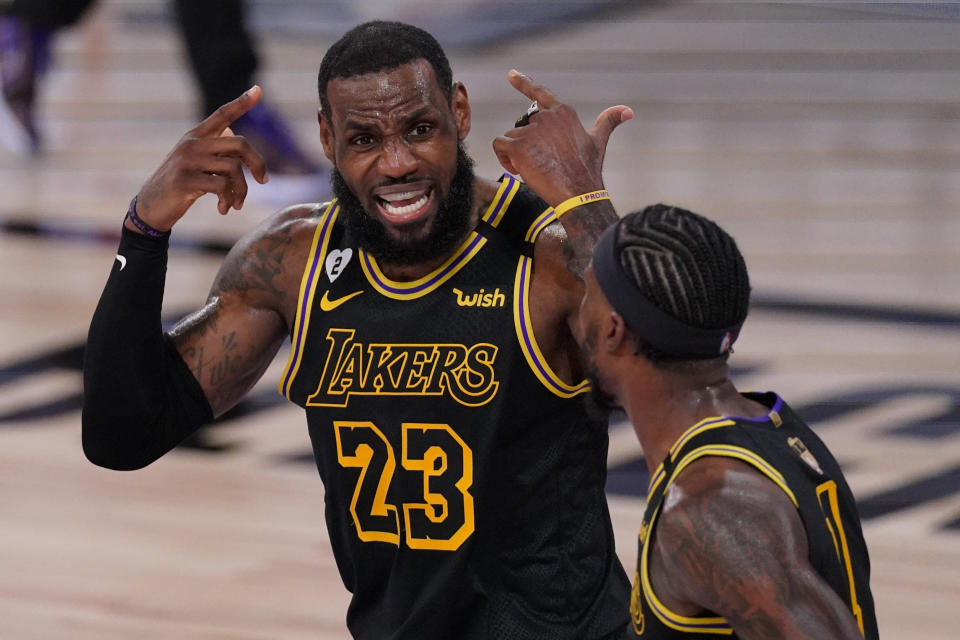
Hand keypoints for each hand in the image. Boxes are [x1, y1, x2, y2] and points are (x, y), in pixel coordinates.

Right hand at [133, 86, 269, 231]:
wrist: (150, 207)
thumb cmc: (178, 185)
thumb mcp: (194, 162)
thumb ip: (213, 148)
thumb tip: (231, 131)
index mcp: (196, 136)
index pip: (222, 114)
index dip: (241, 102)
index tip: (258, 89)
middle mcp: (192, 143)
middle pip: (239, 143)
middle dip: (257, 163)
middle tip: (263, 181)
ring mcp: (188, 160)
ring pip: (234, 168)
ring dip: (242, 190)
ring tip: (235, 203)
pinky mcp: (185, 180)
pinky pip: (222, 186)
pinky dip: (229, 199)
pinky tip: (223, 208)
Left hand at [492, 70, 632, 205]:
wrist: (579, 194)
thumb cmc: (588, 170)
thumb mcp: (599, 141)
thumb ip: (608, 121)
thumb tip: (628, 110)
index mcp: (564, 112)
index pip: (540, 93)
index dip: (523, 83)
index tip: (510, 74)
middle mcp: (546, 117)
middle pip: (524, 127)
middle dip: (528, 146)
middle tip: (542, 164)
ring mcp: (531, 130)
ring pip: (511, 138)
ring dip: (516, 155)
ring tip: (534, 170)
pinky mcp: (518, 146)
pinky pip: (499, 146)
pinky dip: (503, 159)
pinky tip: (518, 171)